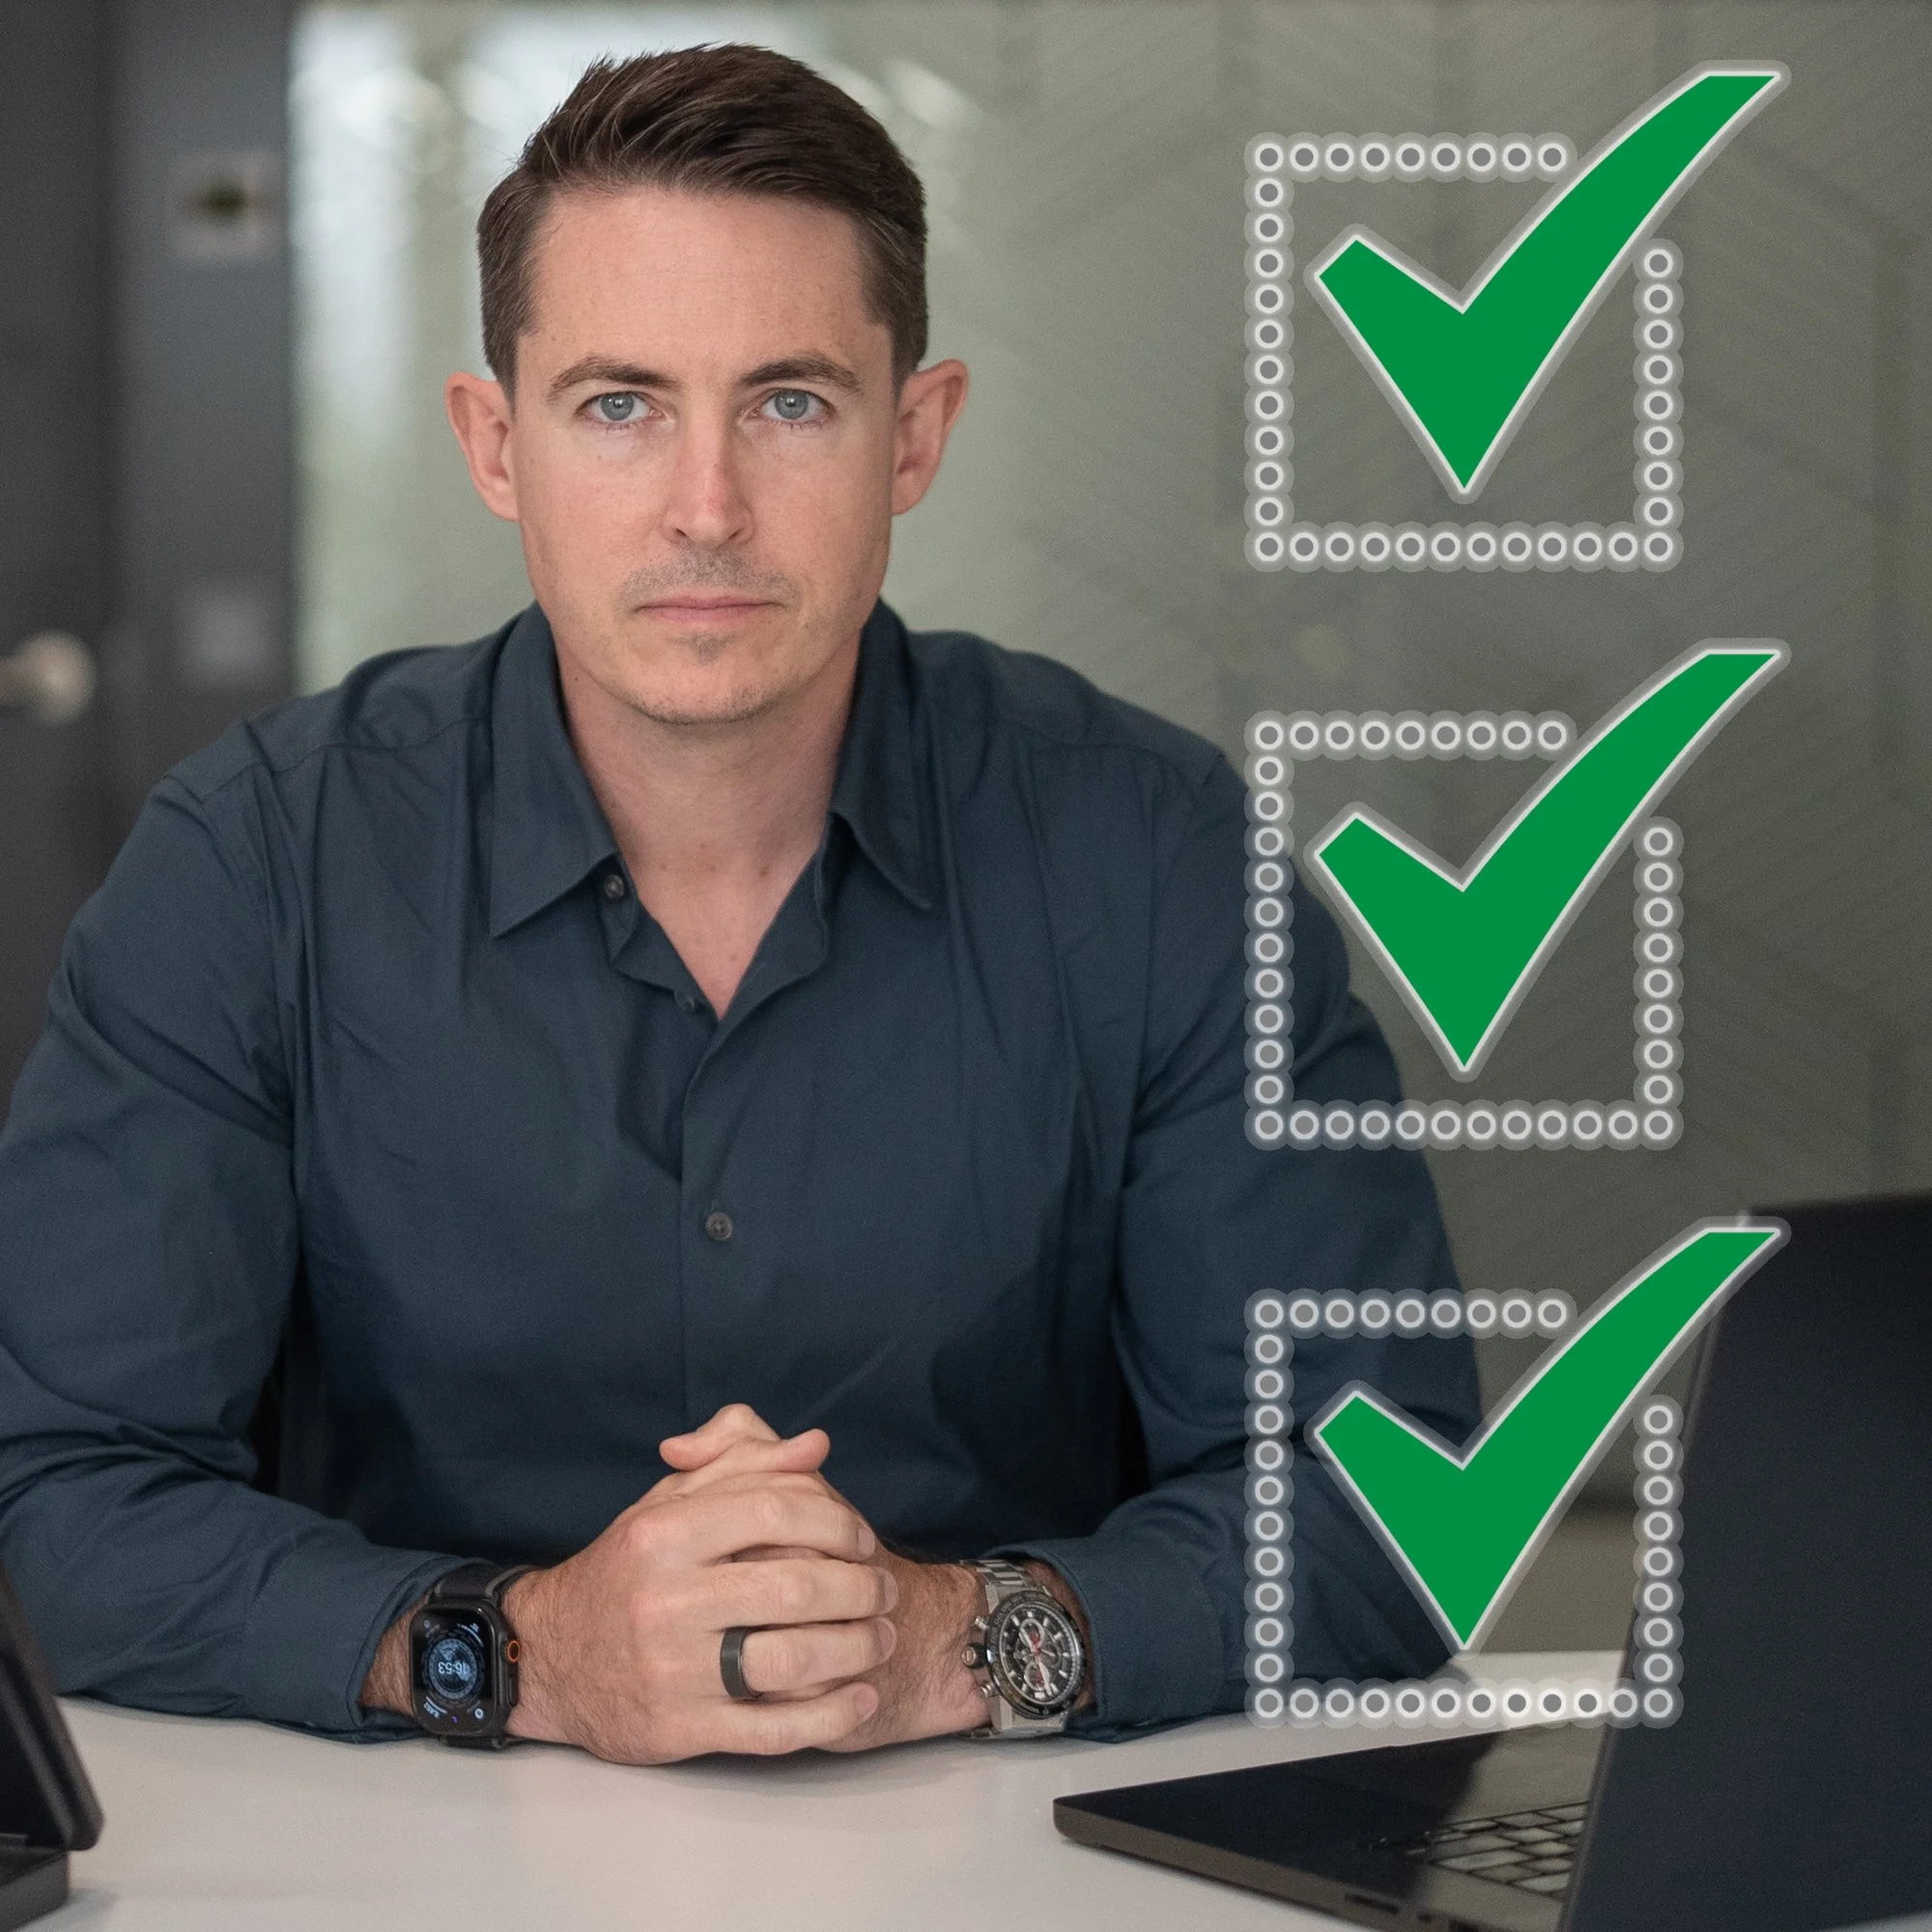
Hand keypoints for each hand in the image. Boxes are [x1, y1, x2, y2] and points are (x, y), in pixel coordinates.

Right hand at [361, 1403, 895, 1762]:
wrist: (549, 1656)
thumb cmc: (627, 1570)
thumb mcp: (667, 1502)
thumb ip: (741, 1464)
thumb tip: (814, 1445)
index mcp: (664, 1533)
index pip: (775, 1512)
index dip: (837, 1522)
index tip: (861, 1538)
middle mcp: (666, 1600)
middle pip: (796, 1588)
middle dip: (860, 1589)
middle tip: (884, 1591)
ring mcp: (674, 1670)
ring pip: (793, 1660)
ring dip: (857, 1649)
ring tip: (881, 1639)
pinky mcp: (682, 1729)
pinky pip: (773, 1729)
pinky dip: (830, 1715)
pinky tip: (859, 1697)